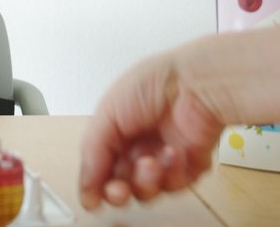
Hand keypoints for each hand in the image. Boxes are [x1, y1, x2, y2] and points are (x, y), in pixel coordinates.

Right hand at [78, 50, 224, 210]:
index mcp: (115, 131)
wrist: (194, 85)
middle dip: (118, 191)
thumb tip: (85, 188)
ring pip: (147, 191)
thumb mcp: (107, 113)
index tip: (92, 197)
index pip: (99, 167)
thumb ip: (92, 151)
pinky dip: (172, 174)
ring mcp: (162, 158)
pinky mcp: (188, 167)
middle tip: (119, 190)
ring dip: (145, 181)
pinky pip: (175, 186)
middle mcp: (137, 145)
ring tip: (149, 163)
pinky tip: (173, 153)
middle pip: (121, 186)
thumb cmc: (153, 83)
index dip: (94, 183)